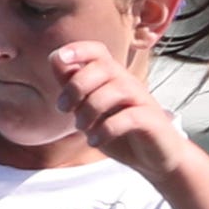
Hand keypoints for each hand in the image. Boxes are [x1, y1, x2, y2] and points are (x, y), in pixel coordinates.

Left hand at [48, 42, 191, 181]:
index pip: (98, 51)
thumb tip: (55, 59)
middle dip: (77, 86)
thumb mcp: (91, 111)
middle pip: (103, 68)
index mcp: (112, 78)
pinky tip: (95, 141)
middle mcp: (128, 83)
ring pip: (115, 90)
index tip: (59, 58)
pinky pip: (128, 117)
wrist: (154, 159)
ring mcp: (140, 101)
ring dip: (90, 109)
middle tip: (64, 109)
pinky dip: (106, 129)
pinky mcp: (150, 121)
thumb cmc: (121, 133)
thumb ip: (74, 87)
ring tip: (81, 128)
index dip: (78, 49)